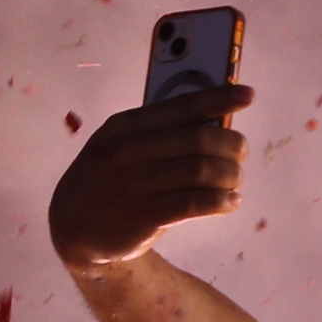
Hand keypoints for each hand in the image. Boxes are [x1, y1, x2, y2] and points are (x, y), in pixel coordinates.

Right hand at [53, 90, 246, 268]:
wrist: (74, 226)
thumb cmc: (109, 178)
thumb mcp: (119, 144)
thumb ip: (158, 130)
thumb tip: (216, 118)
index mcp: (124, 126)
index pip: (181, 105)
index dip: (219, 97)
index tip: (247, 95)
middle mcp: (128, 151)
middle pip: (199, 139)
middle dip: (231, 144)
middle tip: (240, 152)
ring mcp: (135, 184)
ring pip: (202, 171)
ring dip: (230, 174)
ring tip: (236, 180)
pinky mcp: (144, 217)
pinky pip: (195, 203)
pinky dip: (221, 201)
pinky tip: (230, 201)